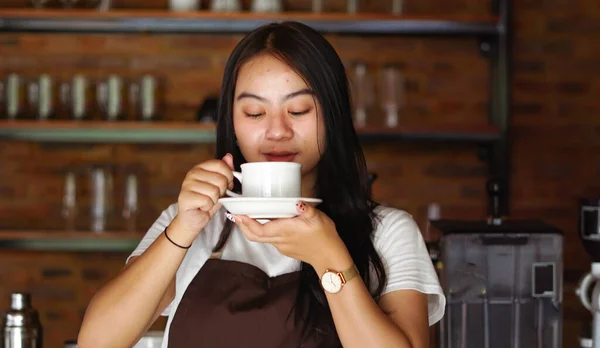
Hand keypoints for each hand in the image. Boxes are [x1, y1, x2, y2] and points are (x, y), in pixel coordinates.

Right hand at [171, 153, 234, 243]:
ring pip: (214, 191)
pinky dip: (207, 207)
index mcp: (201, 167)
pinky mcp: (185, 197)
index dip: (228, 177)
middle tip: (213, 196)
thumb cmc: (206, 202)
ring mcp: (187, 184)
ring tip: (206, 202)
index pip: (221, 165)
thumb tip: (228, 156)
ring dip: (214, 201)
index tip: (225, 185)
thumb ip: (225, 171)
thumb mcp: (220, 185)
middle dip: (221, 192)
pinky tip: (201, 207)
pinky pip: (207, 201)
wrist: (193, 219)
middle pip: (220, 179)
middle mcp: (192, 173)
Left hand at [229, 201, 352, 270]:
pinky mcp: (285, 248)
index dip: (246, 223)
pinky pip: (269, 240)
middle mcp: (279, 240)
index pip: (259, 229)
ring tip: (245, 217)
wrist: (330, 257)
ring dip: (250, 229)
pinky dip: (261, 231)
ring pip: (260, 239)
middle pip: (254, 236)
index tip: (238, 214)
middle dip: (242, 226)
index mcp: (284, 231)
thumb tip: (298, 202)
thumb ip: (307, 210)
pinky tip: (264, 223)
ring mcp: (281, 246)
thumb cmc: (324, 237)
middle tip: (235, 215)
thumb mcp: (318, 219)